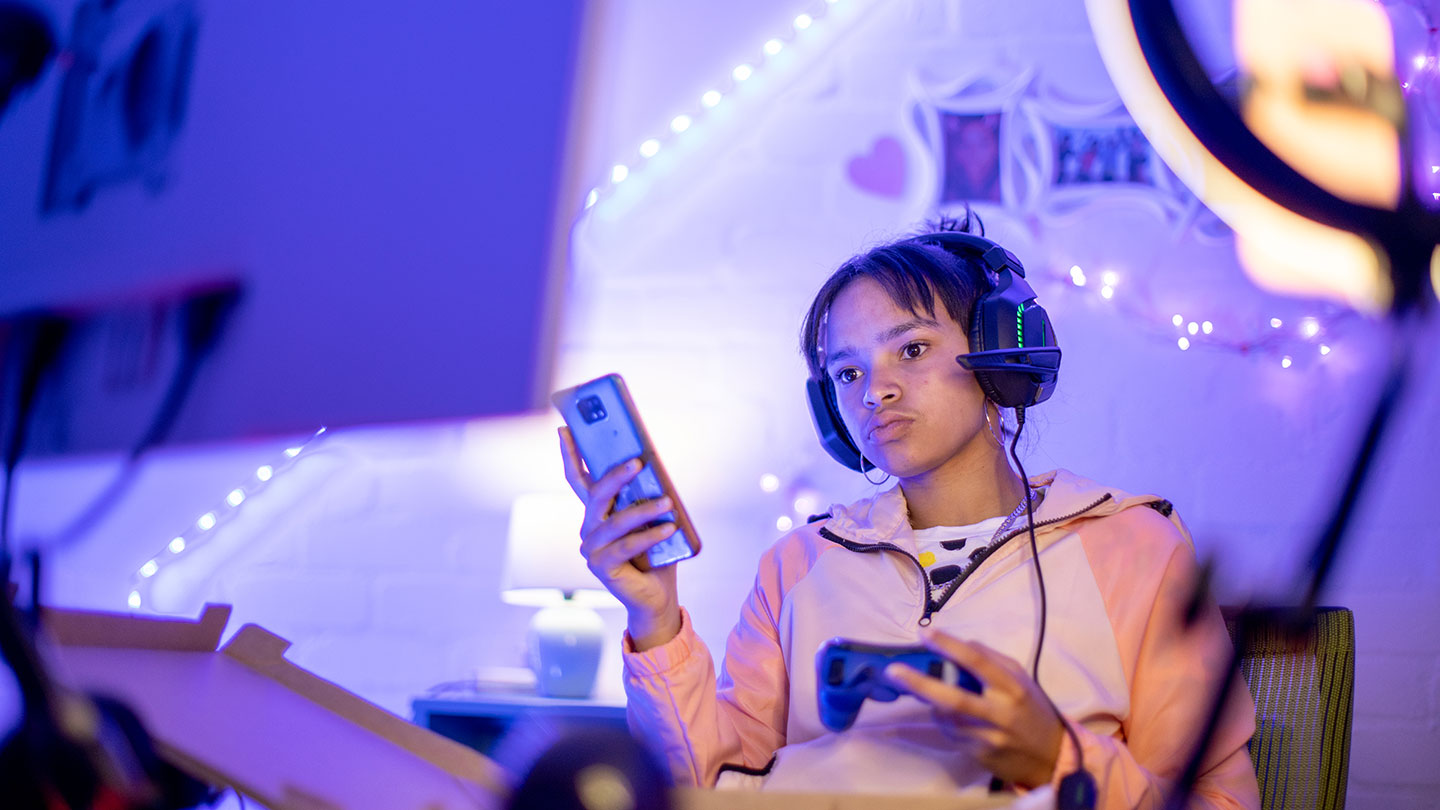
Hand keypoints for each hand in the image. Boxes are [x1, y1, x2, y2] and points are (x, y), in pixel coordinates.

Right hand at [558, 427, 681, 650]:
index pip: (578, 479)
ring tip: (668, 502)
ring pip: (615, 521)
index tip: (566, 429)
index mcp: (596, 513)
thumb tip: (652, 469)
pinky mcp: (601, 566)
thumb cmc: (655, 553)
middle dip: (615, 476)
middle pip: (596, 495)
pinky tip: (669, 529)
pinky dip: (650, 536)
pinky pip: (626, 546)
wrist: (657, 595)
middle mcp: (588, 528)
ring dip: (644, 510)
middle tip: (638, 462)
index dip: (570, 454)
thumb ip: (644, 496)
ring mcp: (591, 548)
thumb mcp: (651, 518)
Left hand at [884, 629, 1064, 788]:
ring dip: (930, 702)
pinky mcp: (979, 754)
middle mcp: (1001, 712)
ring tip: (924, 690)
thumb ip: (992, 660)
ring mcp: (989, 736)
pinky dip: (943, 720)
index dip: (949, 645)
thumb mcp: (1021, 679)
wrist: (1051, 757)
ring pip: (947, 717)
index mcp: (1013, 686)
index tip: (925, 633)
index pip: (978, 661)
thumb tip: (960, 643)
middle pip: (954, 697)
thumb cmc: (1031, 709)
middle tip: (893, 670)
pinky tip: (948, 714)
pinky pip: (950, 733)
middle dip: (920, 683)